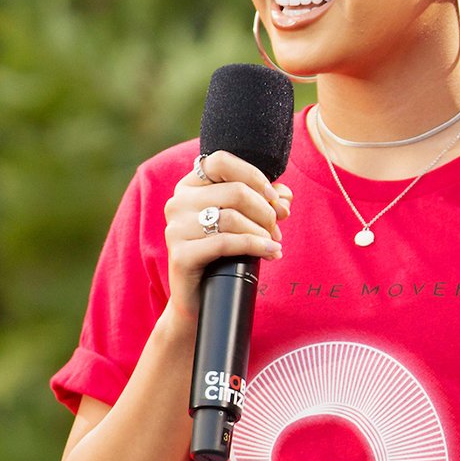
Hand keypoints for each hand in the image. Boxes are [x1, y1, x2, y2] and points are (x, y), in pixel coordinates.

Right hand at [163, 150, 292, 309]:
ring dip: (262, 231)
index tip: (274, 198)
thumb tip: (285, 196)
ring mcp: (175, 228)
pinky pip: (227, 243)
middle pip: (235, 191)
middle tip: (276, 229)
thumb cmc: (224, 255)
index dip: (254, 176)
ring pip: (233, 217)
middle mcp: (177, 203)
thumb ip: (264, 202)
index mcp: (189, 187)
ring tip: (273, 243)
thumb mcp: (245, 222)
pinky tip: (272, 252)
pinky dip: (256, 246)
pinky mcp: (181, 254)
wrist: (201, 298)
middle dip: (265, 211)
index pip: (222, 162)